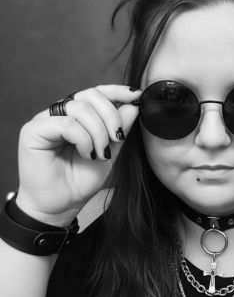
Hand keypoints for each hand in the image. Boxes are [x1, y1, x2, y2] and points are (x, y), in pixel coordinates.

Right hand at [15, 85, 140, 225]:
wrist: (61, 205)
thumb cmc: (80, 181)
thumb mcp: (110, 152)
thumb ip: (119, 129)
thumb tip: (133, 104)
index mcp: (76, 116)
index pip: (96, 93)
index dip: (116, 91)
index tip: (136, 96)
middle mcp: (60, 114)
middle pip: (90, 95)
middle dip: (111, 115)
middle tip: (118, 137)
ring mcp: (45, 120)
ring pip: (80, 107)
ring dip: (98, 132)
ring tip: (100, 154)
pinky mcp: (33, 131)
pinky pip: (67, 123)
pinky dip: (83, 138)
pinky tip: (87, 154)